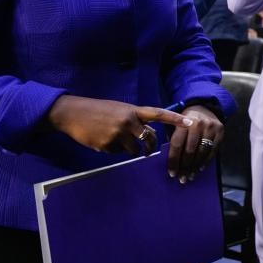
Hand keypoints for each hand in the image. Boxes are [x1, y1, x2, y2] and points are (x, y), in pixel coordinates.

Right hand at [48, 95, 192, 155]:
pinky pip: (117, 153)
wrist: (72, 113)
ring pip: (133, 149)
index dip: (175, 119)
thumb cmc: (98, 110)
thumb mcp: (119, 110)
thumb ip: (135, 119)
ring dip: (129, 149)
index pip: (159, 114)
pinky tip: (101, 140)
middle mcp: (128, 121)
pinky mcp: (107, 145)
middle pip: (149, 138)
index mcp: (132, 110)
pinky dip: (112, 149)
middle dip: (150, 148)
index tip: (191, 122)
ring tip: (114, 140)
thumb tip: (148, 133)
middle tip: (148, 152)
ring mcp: (118, 134)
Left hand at [167, 105, 224, 182]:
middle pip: (190, 150)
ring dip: (195, 167)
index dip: (174, 160)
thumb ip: (174, 139)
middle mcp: (198, 124)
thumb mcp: (176, 124)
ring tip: (191, 176)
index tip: (172, 173)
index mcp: (183, 121)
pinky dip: (206, 161)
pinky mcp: (220, 131)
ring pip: (202, 152)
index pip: (177, 144)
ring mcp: (211, 128)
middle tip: (182, 178)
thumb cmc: (185, 120)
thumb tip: (172, 162)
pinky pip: (213, 150)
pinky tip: (200, 168)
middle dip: (185, 167)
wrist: (203, 107)